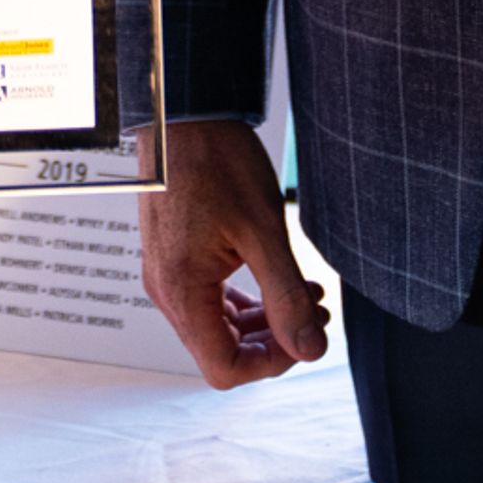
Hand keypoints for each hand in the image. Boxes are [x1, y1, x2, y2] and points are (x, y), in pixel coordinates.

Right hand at [138, 117, 329, 387]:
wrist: (184, 115)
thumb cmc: (216, 162)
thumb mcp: (263, 231)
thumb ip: (287, 297)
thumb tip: (310, 349)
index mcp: (182, 290)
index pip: (223, 368)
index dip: (270, 365)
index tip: (304, 337)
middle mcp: (167, 290)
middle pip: (221, 351)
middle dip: (274, 341)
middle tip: (315, 314)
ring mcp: (167, 274)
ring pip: (218, 327)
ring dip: (265, 321)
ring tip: (306, 295)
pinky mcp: (175, 259)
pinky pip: (210, 300)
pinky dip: (247, 301)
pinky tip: (278, 279)